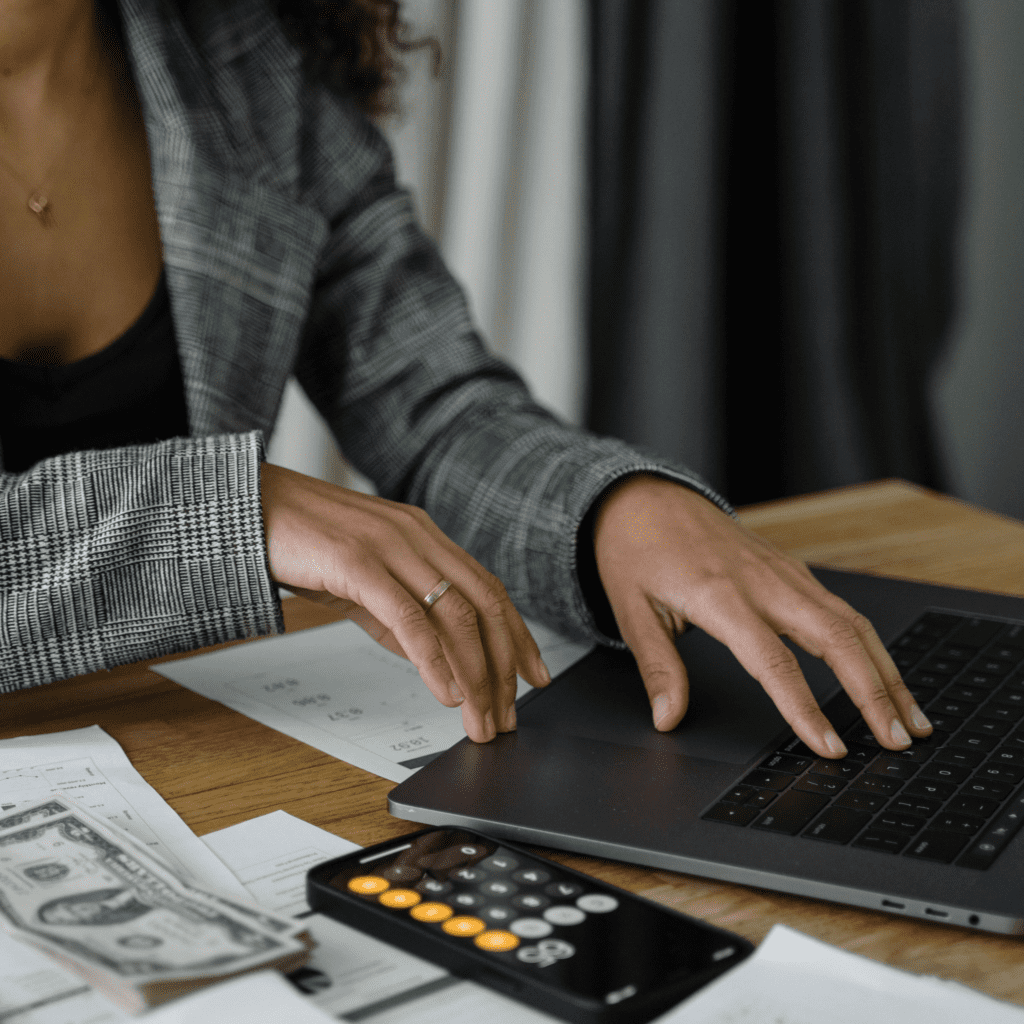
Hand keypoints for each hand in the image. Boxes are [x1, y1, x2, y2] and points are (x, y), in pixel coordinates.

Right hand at [259, 463, 549, 741]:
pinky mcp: (358, 563)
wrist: (245, 508)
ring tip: (480, 717)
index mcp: (424, 536)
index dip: (517, 635)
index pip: (488, 588)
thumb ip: (398, 614)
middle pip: (483, 604)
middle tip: (510, 714)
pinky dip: (434, 660)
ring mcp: (390, 546)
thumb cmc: (301, 540)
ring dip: (476, 674)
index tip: (534, 676)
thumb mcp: (363, 580)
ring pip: (455, 614)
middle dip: (504, 665)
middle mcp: (417, 536)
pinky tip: (445, 691)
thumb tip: (431, 659)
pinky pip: (409, 618)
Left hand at [592, 475, 931, 757]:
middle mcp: (763, 582)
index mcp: (720, 596)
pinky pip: (842, 609)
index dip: (805, 709)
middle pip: (837, 639)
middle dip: (875, 693)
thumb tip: (667, 719)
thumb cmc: (636, 551)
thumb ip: (657, 668)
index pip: (774, 662)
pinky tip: (884, 674)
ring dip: (887, 672)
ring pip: (851, 623)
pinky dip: (871, 646)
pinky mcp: (791, 569)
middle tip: (897, 741)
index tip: (830, 748)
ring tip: (911, 719)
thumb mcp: (632, 611)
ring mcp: (783, 572)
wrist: (646, 497)